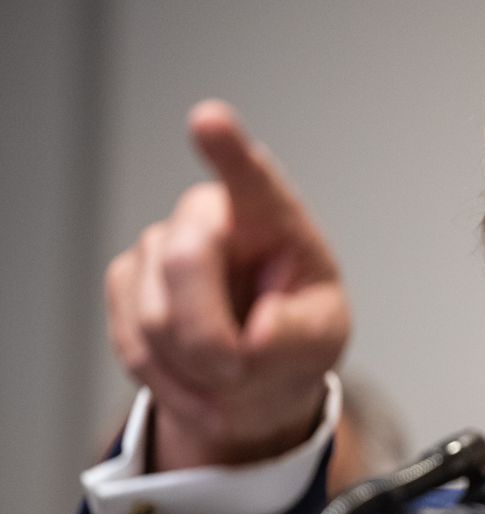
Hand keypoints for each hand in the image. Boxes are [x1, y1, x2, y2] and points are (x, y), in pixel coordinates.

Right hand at [105, 100, 349, 470]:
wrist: (255, 367)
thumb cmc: (296, 332)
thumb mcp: (322, 337)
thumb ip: (297, 333)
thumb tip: (253, 337)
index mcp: (270, 216)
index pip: (250, 177)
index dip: (227, 149)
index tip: (210, 120)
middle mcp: (208, 216)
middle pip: (187, 263)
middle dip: (211, 336)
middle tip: (239, 370)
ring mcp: (159, 246)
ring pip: (156, 318)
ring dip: (197, 369)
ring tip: (231, 377)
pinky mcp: (125, 284)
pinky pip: (136, 347)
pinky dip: (173, 383)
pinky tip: (200, 385)